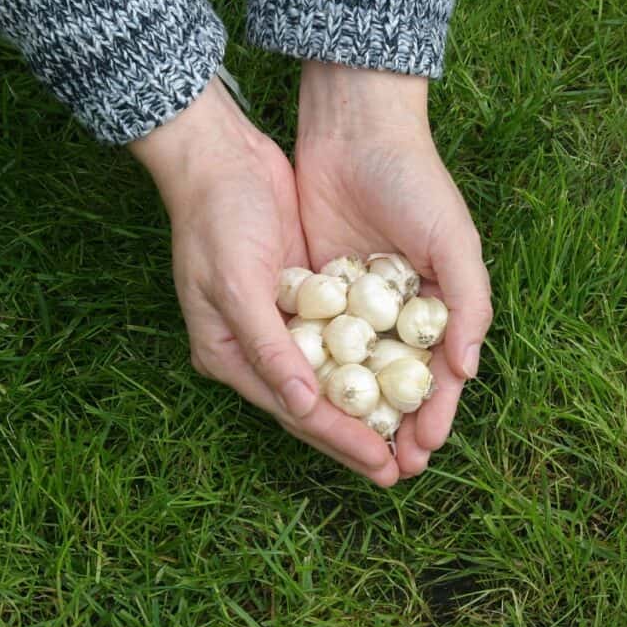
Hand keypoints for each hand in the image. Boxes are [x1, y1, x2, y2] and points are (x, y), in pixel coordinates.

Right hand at [129, 77, 398, 485]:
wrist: (222, 156)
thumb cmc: (217, 220)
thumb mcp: (236, 285)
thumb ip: (268, 349)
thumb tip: (303, 407)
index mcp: (231, 355)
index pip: (296, 411)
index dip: (341, 440)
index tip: (383, 465)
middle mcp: (258, 349)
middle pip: (318, 405)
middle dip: (360, 438)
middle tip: (405, 470)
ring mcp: (283, 324)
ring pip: (335, 377)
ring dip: (369, 407)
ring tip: (409, 437)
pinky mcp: (307, 296)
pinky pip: (342, 339)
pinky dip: (368, 362)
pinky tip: (401, 377)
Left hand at [294, 62, 492, 477]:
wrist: (354, 132)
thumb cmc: (416, 185)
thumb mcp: (454, 241)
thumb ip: (468, 305)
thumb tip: (465, 371)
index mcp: (439, 304)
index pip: (439, 373)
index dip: (435, 413)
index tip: (424, 452)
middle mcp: (399, 312)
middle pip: (397, 384)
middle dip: (395, 427)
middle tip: (390, 471)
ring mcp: (356, 304)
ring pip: (355, 372)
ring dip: (356, 414)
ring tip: (354, 453)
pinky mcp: (317, 290)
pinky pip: (318, 342)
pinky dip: (317, 375)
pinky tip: (311, 407)